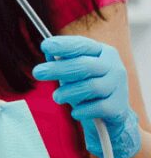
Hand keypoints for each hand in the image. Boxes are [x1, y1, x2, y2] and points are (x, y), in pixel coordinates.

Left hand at [32, 35, 139, 157]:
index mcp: (102, 51)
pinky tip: (75, 112)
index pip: (82, 44)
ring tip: (57, 97)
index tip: (44, 46)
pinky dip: (83, 110)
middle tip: (37, 72)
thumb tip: (48, 54)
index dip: (63, 45)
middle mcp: (114, 66)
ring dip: (68, 92)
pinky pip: (98, 107)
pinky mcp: (118, 107)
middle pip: (85, 65)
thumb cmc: (86, 85)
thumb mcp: (73, 70)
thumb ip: (62, 60)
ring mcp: (118, 86)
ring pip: (92, 87)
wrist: (109, 113)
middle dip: (58, 69)